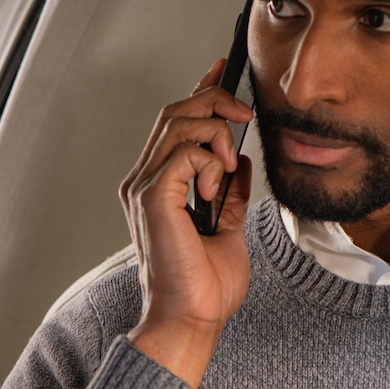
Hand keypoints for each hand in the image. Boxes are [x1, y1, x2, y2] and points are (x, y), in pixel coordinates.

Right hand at [120, 60, 252, 388]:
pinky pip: (184, 153)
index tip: (222, 69)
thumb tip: (243, 163)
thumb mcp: (228, 228)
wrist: (193, 318)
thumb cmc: (205, 285)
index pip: (175, 123)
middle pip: (173, 113)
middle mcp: (144, 181)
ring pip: (177, 124)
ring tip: (231, 164)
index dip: (199, 91)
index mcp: (158, 186)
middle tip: (245, 116)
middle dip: (213, 101)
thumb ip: (229, 193)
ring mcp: (144, 187)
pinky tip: (217, 185)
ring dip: (216, 132)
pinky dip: (210, 161)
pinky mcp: (153, 197)